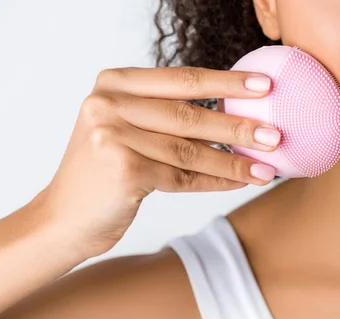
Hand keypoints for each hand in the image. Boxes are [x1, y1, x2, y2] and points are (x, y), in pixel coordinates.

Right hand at [36, 66, 280, 257]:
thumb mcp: (124, 129)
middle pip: (189, 114)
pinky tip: (240, 183)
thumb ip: (163, 114)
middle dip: (238, 124)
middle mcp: (108, 103)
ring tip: (267, 166)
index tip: (265, 86)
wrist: (64, 219)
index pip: (181, 79)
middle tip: (276, 133)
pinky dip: (215, 181)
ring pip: (189, 149)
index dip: (226, 81)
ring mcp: (111, 134)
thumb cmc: (103, 174)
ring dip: (234, 160)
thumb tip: (233, 112)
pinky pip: (182, 176)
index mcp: (113, 83)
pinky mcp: (122, 168)